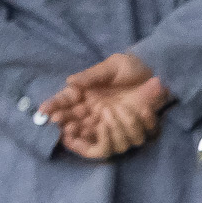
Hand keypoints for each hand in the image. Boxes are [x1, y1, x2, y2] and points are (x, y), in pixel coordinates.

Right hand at [41, 54, 173, 160]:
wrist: (156, 72)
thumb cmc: (130, 68)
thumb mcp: (112, 66)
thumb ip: (92, 75)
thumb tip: (71, 81)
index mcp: (85, 94)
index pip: (64, 103)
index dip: (54, 108)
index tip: (45, 111)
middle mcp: (92, 110)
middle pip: (73, 122)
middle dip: (66, 124)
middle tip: (64, 123)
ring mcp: (107, 120)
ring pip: (94, 132)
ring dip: (97, 125)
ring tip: (107, 111)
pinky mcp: (125, 126)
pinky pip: (120, 135)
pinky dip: (120, 128)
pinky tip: (125, 116)